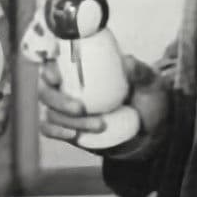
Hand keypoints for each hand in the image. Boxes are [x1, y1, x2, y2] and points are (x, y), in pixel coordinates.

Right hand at [37, 55, 168, 148]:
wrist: (151, 131)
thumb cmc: (148, 99)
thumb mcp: (151, 83)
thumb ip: (140, 72)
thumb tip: (126, 62)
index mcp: (84, 66)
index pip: (55, 61)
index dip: (47, 66)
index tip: (56, 75)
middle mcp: (69, 84)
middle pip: (46, 89)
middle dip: (58, 100)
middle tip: (80, 108)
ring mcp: (65, 107)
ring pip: (50, 112)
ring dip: (68, 121)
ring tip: (99, 125)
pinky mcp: (66, 126)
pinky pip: (49, 129)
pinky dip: (56, 132)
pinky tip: (73, 135)